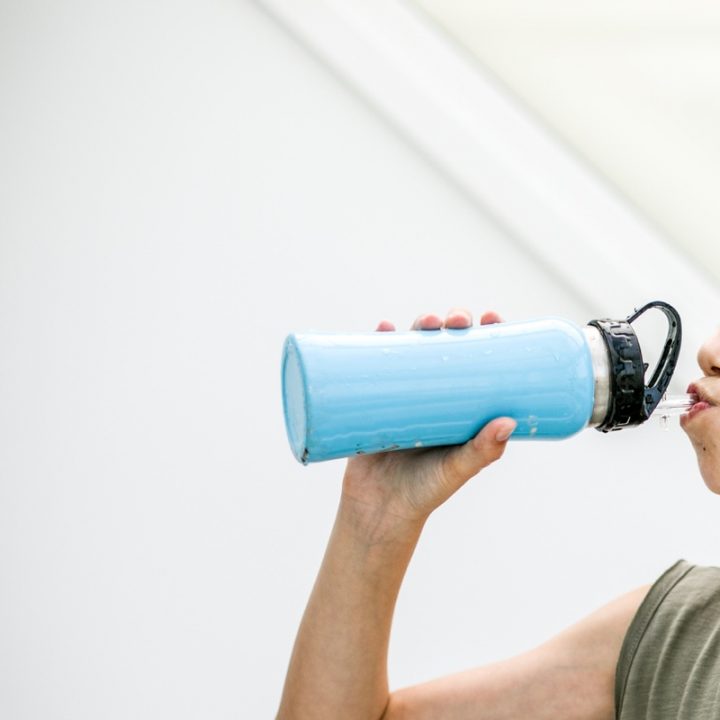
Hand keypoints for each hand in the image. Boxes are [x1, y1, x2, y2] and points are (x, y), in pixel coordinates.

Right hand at [341, 308, 515, 528]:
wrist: (378, 511)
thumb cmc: (424, 492)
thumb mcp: (457, 470)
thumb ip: (482, 451)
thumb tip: (508, 422)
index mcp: (461, 408)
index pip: (478, 363)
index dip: (486, 336)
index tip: (491, 318)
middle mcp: (434, 396)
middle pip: (445, 348)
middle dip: (453, 324)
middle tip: (456, 320)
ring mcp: (404, 396)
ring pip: (413, 350)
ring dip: (419, 327)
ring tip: (424, 321)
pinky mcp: (375, 400)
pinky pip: (376, 365)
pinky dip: (377, 343)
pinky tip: (382, 328)